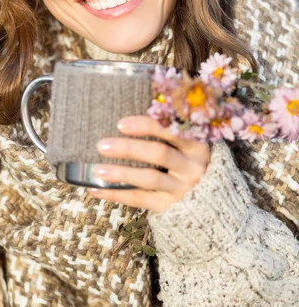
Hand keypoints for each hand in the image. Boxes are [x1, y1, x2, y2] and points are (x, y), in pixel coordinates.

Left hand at [89, 115, 210, 212]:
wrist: (210, 197)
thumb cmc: (186, 156)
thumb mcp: (186, 140)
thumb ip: (167, 125)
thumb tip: (130, 100)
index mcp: (196, 143)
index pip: (171, 130)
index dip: (146, 126)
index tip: (120, 124)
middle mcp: (192, 166)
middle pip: (159, 153)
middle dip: (128, 148)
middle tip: (101, 145)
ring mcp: (182, 188)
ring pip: (150, 178)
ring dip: (122, 174)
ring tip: (97, 170)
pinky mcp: (171, 206)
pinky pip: (141, 200)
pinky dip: (117, 195)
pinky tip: (96, 190)